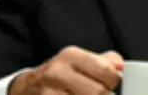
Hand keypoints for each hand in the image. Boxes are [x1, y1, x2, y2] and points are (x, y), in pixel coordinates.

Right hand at [8, 46, 123, 94]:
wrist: (27, 88)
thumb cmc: (60, 75)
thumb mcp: (79, 61)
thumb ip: (104, 61)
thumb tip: (120, 67)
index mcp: (71, 55)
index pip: (106, 71)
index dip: (113, 81)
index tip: (109, 83)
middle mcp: (58, 72)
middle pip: (98, 92)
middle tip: (97, 93)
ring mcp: (50, 92)